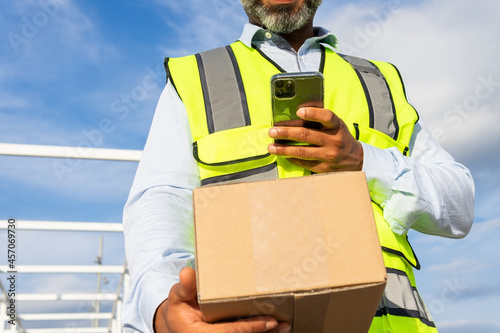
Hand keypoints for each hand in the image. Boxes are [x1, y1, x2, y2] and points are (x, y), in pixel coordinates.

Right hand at [154, 267, 290, 332]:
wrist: (177, 324)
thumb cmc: (179, 309)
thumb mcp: (177, 297)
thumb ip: (184, 287)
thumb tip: (187, 272)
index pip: (230, 332)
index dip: (251, 327)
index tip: (270, 321)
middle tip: (284, 325)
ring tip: (285, 327)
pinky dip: (258, 332)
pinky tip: (274, 329)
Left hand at [267, 107, 362, 172]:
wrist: (357, 160)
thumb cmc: (341, 138)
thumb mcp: (337, 126)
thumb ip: (321, 120)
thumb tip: (297, 113)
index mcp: (337, 126)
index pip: (326, 116)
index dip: (312, 113)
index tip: (298, 111)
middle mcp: (334, 140)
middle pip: (307, 135)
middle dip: (286, 133)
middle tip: (272, 132)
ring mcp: (329, 155)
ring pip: (302, 152)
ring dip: (284, 149)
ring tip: (271, 147)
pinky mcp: (324, 167)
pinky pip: (304, 163)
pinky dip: (292, 158)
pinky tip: (283, 155)